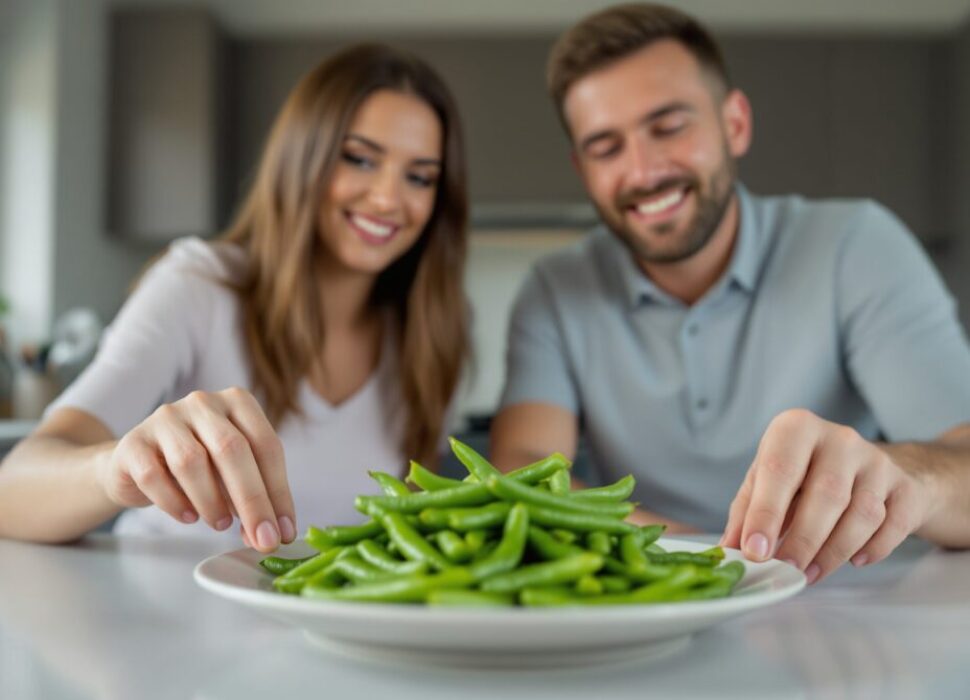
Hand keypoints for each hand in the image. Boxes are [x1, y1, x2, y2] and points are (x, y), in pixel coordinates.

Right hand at [97, 387, 294, 551]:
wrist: (137, 464)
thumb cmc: (199, 467)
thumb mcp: (233, 473)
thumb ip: (255, 495)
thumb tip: (274, 532)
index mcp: (237, 402)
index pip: (266, 445)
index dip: (278, 490)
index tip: (284, 531)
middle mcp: (203, 403)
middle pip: (232, 449)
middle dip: (252, 500)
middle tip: (262, 539)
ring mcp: (165, 418)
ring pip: (192, 461)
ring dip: (212, 501)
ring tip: (220, 524)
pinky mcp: (133, 443)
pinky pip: (155, 476)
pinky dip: (175, 503)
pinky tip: (188, 517)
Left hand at [720, 409, 929, 583]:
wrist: (868, 467)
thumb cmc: (804, 474)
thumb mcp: (767, 481)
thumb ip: (746, 512)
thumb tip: (728, 551)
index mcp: (796, 428)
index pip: (779, 470)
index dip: (766, 513)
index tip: (755, 551)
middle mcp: (839, 438)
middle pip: (826, 495)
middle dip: (803, 540)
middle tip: (785, 571)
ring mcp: (877, 461)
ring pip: (862, 514)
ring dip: (834, 552)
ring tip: (809, 574)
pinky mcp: (905, 486)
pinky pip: (893, 525)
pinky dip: (873, 548)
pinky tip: (853, 560)